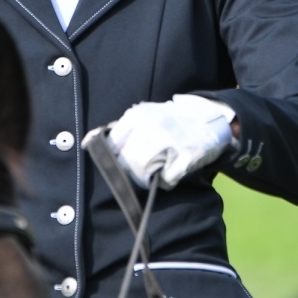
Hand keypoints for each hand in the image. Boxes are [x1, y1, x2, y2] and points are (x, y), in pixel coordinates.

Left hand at [102, 94, 236, 188]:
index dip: (114, 159)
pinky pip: (166, 180)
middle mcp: (152, 127)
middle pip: (127, 162)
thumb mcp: (145, 115)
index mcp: (137, 116)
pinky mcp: (185, 157)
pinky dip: (166, 182)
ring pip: (143, 172)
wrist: (208, 118)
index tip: (119, 163)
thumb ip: (122, 130)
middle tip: (139, 172)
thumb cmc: (170, 121)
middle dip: (130, 172)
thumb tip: (89, 142)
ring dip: (146, 179)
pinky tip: (169, 173)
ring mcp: (170, 142)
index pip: (112, 145)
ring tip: (154, 174)